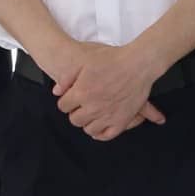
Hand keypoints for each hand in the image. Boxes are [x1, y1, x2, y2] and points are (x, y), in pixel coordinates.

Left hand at [52, 41, 166, 141]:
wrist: (138, 64)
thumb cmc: (113, 60)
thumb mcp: (85, 62)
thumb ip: (67, 77)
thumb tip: (56, 92)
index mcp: (81, 93)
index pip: (63, 107)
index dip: (67, 101)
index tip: (73, 99)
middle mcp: (93, 107)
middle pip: (75, 120)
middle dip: (76, 112)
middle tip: (83, 106)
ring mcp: (108, 116)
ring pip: (89, 129)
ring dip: (88, 122)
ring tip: (92, 114)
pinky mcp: (121, 121)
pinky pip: (106, 135)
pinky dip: (101, 133)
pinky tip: (100, 125)